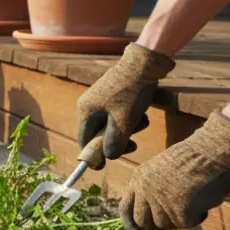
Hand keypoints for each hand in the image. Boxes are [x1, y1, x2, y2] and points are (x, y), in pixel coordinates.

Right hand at [75, 43, 175, 166]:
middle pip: (98, 132)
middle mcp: (89, 104)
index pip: (84, 140)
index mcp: (86, 111)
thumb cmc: (132, 93)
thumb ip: (114, 143)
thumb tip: (109, 157)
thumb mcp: (124, 122)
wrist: (145, 62)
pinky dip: (129, 118)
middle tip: (133, 146)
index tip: (102, 167)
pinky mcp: (113, 93)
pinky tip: (143, 113)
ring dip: (127, 128)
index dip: (93, 156)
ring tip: (143, 122)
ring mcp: (100, 97)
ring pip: (110, 123)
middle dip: (116, 141)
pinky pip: (117, 113)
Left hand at [120, 110, 229, 229]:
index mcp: (138, 179)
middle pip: (143, 222)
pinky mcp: (179, 210)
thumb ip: (152, 190)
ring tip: (194, 200)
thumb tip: (153, 220)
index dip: (131, 225)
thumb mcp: (162, 171)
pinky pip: (186, 224)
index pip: (125, 209)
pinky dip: (197, 217)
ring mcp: (160, 201)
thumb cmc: (195, 158)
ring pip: (165, 225)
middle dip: (159, 225)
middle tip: (176, 218)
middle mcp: (144, 191)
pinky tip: (204, 202)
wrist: (214, 150)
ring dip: (181, 219)